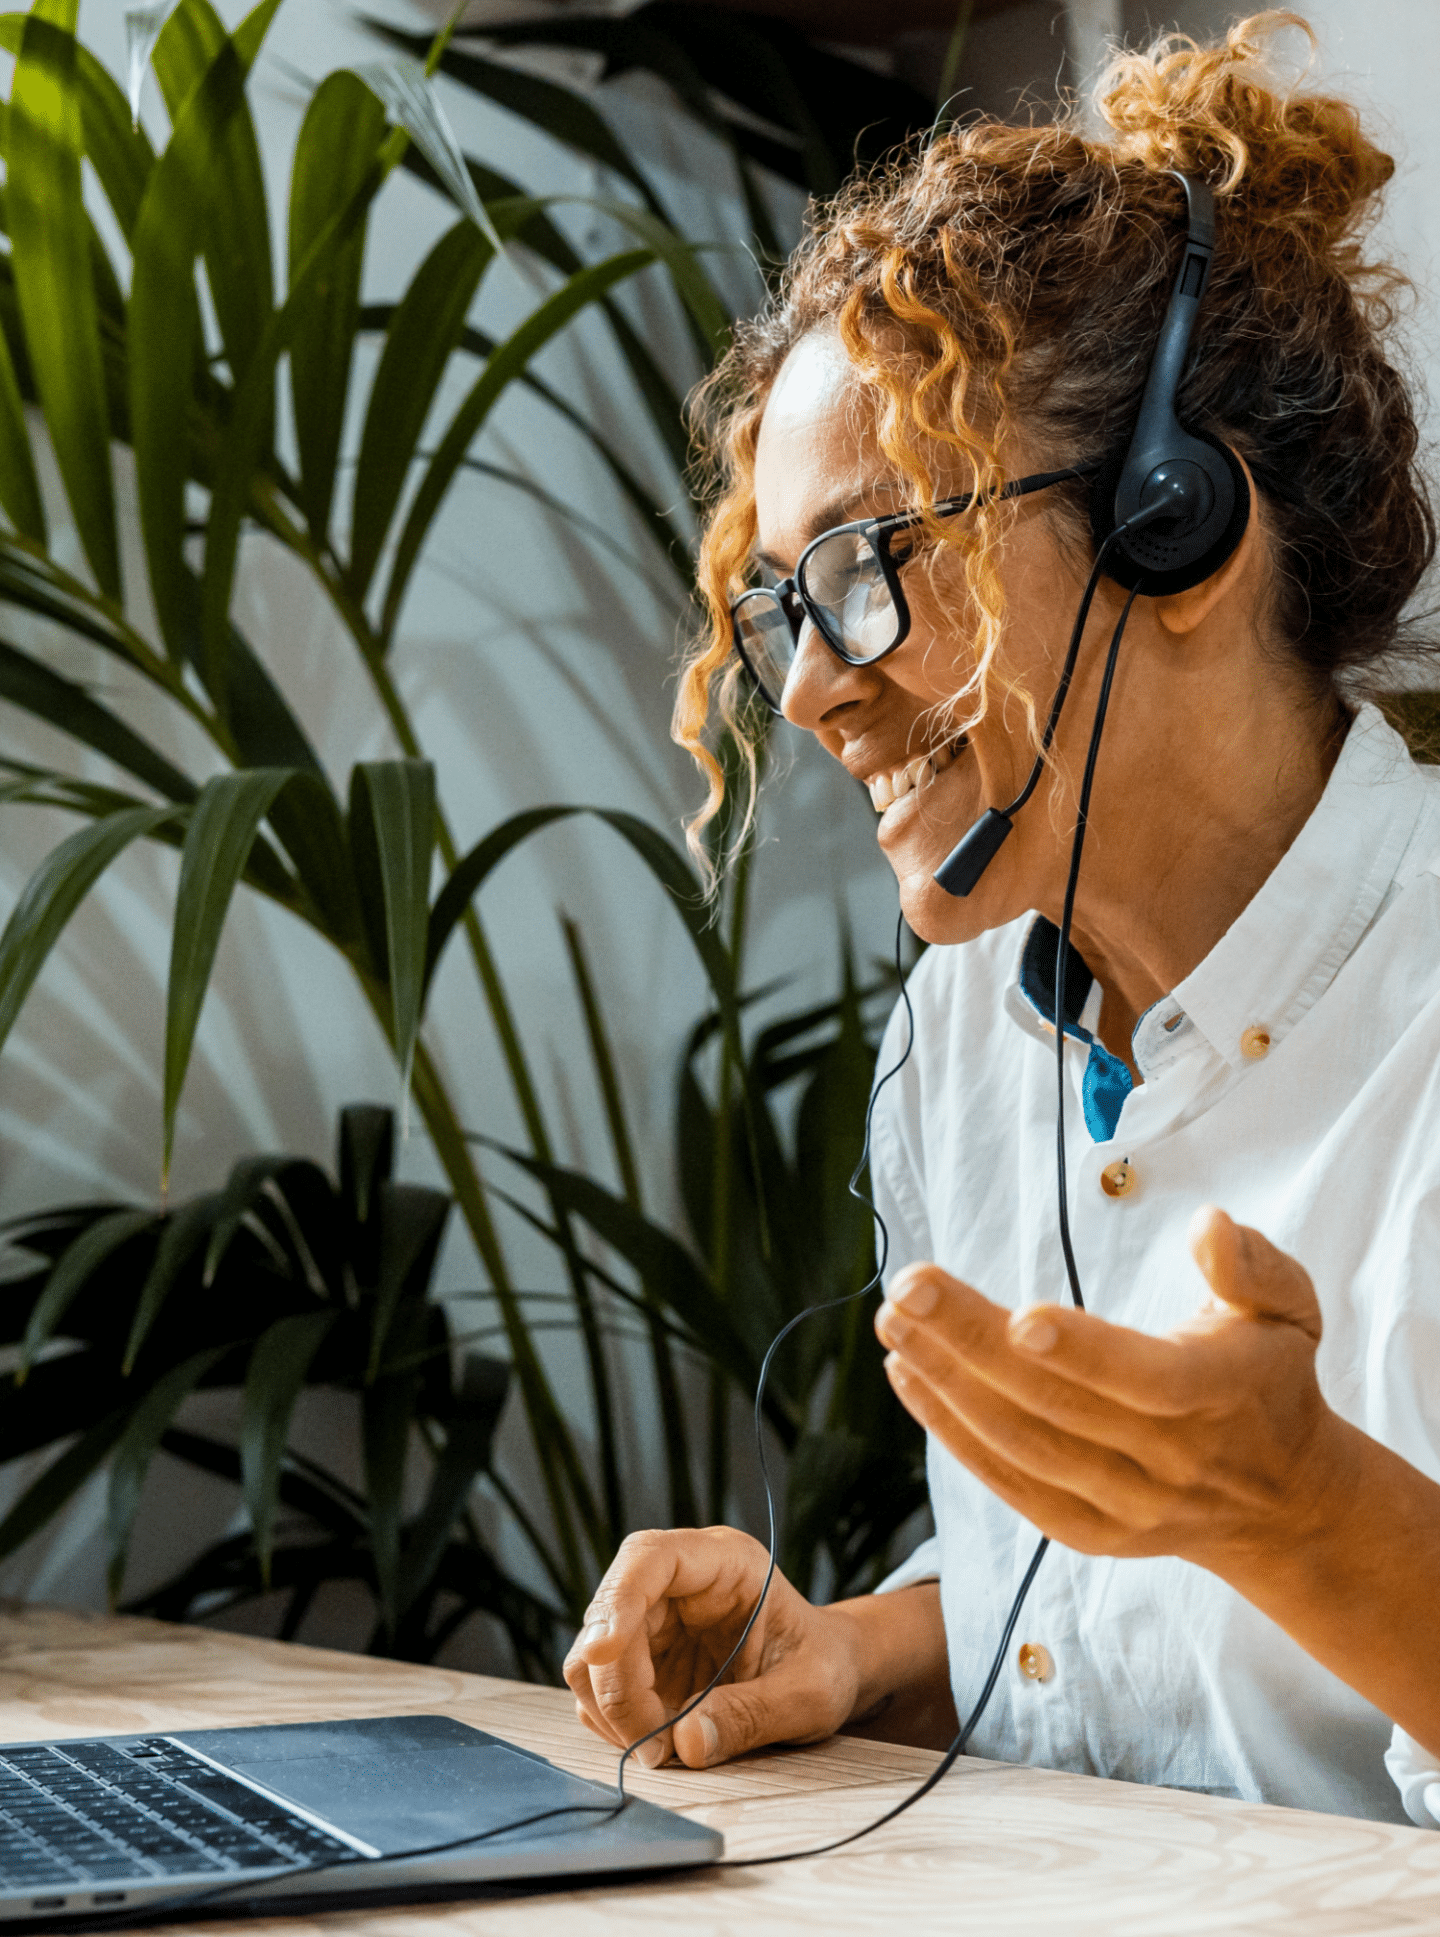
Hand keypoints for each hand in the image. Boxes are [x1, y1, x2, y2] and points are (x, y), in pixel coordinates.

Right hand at [563, 1526, 861, 1768]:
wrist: (829, 1671)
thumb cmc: (826, 1666)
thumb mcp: (809, 1696)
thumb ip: (752, 1715)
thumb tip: (685, 1742)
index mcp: (725, 1562)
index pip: (649, 1558)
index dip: (617, 1601)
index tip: (605, 1653)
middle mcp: (679, 1582)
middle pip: (607, 1618)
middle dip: (619, 1688)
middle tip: (657, 1746)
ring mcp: (655, 1619)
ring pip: (592, 1658)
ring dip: (613, 1711)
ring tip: (664, 1748)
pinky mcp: (643, 1658)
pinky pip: (601, 1689)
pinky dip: (616, 1724)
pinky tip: (659, 1742)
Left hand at [873, 1205, 1357, 1582]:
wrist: (1280, 1503)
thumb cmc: (1268, 1378)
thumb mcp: (1289, 1311)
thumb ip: (1251, 1266)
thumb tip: (1208, 1223)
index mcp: (1218, 1395)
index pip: (1147, 1379)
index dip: (1084, 1351)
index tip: (1020, 1315)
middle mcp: (1169, 1460)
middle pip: (1058, 1406)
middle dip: (974, 1344)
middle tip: (910, 1287)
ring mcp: (1125, 1505)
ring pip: (1023, 1446)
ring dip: (947, 1384)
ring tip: (895, 1322)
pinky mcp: (1088, 1531)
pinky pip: (1010, 1483)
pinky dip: (953, 1432)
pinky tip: (909, 1375)